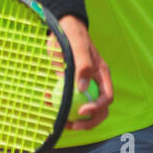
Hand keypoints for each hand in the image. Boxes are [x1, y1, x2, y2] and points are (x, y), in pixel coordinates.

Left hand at [59, 15, 112, 130]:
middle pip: (98, 110)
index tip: (81, 111)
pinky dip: (58, 104)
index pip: (106, 98)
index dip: (97, 109)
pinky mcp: (70, 85)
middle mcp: (95, 83)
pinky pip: (67, 100)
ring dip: (72, 118)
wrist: (61, 27)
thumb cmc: (72, 34)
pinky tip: (46, 99)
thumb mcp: (78, 47)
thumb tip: (83, 89)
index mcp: (102, 75)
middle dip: (87, 122)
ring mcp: (83, 85)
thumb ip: (82, 65)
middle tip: (71, 125)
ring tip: (59, 120)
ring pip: (82, 109)